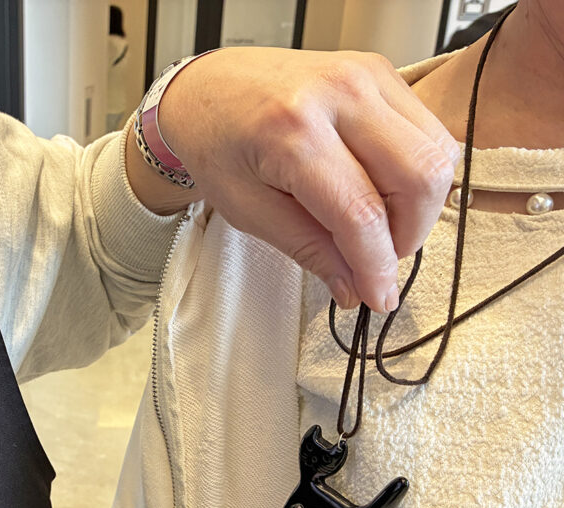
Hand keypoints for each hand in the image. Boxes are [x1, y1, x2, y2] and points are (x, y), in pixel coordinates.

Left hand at [159, 47, 459, 311]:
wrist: (208, 85)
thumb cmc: (217, 143)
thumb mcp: (246, 209)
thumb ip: (307, 248)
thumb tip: (354, 287)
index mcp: (294, 132)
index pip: (361, 213)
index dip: (377, 265)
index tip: (378, 297)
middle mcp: (340, 94)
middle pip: (420, 177)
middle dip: (408, 234)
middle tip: (377, 258)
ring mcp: (367, 75)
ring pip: (438, 153)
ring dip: (418, 205)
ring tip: (376, 224)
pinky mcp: (382, 71)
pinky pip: (429, 131)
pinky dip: (416, 171)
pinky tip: (380, 188)